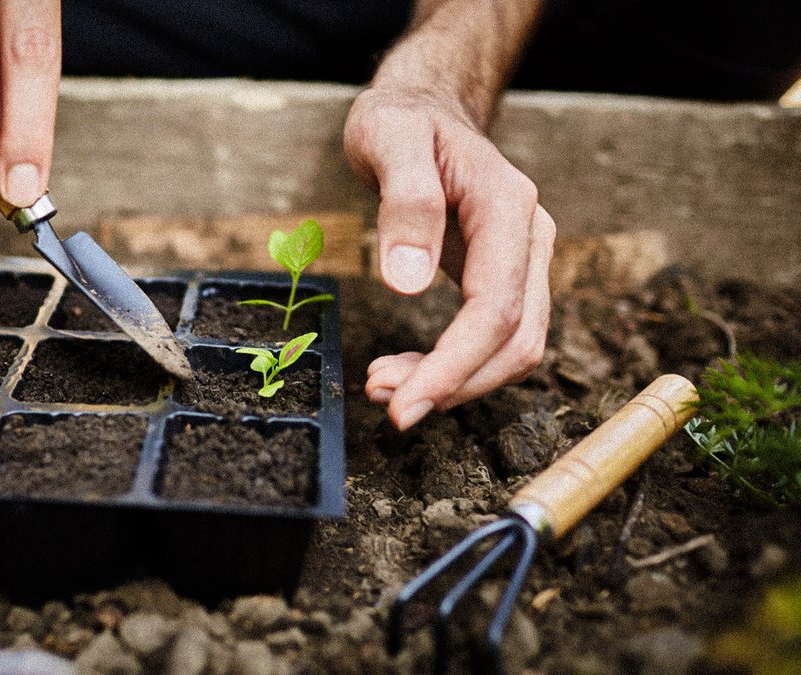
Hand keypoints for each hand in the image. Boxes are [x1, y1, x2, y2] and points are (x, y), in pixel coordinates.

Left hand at [344, 86, 554, 429]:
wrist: (423, 107)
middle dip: (452, 383)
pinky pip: (492, 337)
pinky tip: (405, 370)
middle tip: (386, 404)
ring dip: (453, 381)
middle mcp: (529, 238)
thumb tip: (408, 284)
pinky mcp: (502, 276)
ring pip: (511, 347)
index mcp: (507, 207)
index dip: (453, 367)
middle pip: (515, 340)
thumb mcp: (388, 140)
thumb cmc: (402, 120)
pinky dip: (453, 365)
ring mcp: (522, 259)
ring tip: (383, 385)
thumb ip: (404, 204)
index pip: (495, 309)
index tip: (403, 404)